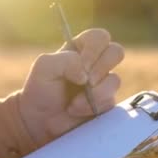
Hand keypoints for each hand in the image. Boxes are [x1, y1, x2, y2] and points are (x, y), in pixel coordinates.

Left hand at [19, 28, 124, 146]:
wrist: (40, 120)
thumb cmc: (41, 90)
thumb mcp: (44, 66)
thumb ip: (65, 60)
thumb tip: (86, 74)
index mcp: (81, 49)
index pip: (100, 37)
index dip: (94, 49)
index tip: (82, 64)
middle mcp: (96, 64)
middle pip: (117, 52)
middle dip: (99, 68)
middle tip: (83, 81)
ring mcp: (104, 84)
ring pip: (115, 80)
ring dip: (93, 93)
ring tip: (73, 103)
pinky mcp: (107, 103)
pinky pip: (110, 101)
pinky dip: (91, 107)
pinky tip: (77, 110)